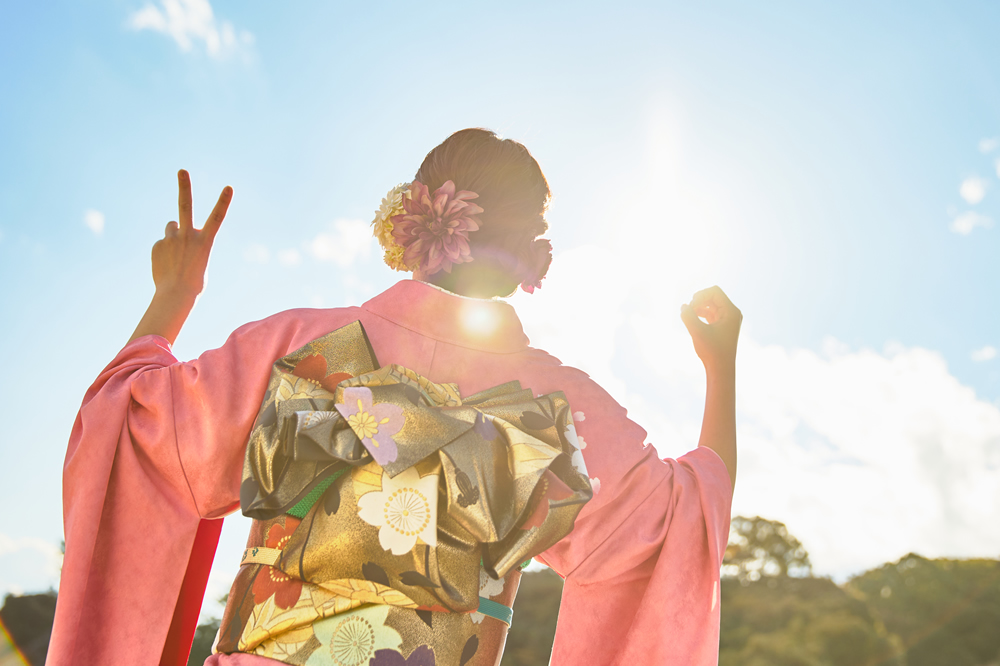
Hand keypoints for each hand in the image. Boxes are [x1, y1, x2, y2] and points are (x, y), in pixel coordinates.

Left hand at [151, 169, 232, 299]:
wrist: (175, 295)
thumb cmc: (194, 282)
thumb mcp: (199, 260)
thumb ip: (189, 242)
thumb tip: (171, 230)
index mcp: (205, 242)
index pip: (216, 218)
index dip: (223, 202)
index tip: (229, 187)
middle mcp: (187, 236)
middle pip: (185, 206)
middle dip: (184, 187)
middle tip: (182, 171)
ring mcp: (171, 239)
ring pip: (171, 227)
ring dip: (173, 234)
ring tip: (175, 253)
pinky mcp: (157, 245)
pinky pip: (161, 243)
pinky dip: (164, 251)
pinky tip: (166, 265)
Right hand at [680, 285, 741, 372]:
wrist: (721, 368)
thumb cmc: (712, 351)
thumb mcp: (698, 332)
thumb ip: (688, 317)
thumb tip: (683, 306)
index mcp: (731, 311)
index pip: (714, 292)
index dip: (700, 295)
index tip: (691, 307)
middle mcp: (731, 313)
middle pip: (712, 296)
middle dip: (698, 300)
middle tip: (688, 311)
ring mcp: (726, 319)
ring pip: (709, 304)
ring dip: (697, 307)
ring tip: (688, 315)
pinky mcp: (720, 325)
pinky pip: (709, 313)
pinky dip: (699, 313)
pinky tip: (691, 319)